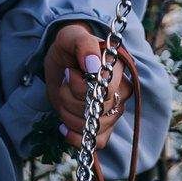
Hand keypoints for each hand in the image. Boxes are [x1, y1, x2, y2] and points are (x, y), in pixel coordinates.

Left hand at [43, 22, 125, 148]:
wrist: (60, 63)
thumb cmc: (68, 48)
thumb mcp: (70, 37)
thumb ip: (84, 44)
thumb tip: (94, 66)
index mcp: (119, 67)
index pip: (108, 88)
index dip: (82, 86)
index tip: (69, 72)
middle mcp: (122, 89)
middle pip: (99, 109)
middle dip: (71, 98)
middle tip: (65, 81)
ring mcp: (115, 110)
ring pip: (95, 127)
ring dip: (69, 114)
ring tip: (64, 96)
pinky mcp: (104, 126)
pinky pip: (99, 143)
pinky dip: (76, 138)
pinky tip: (63, 126)